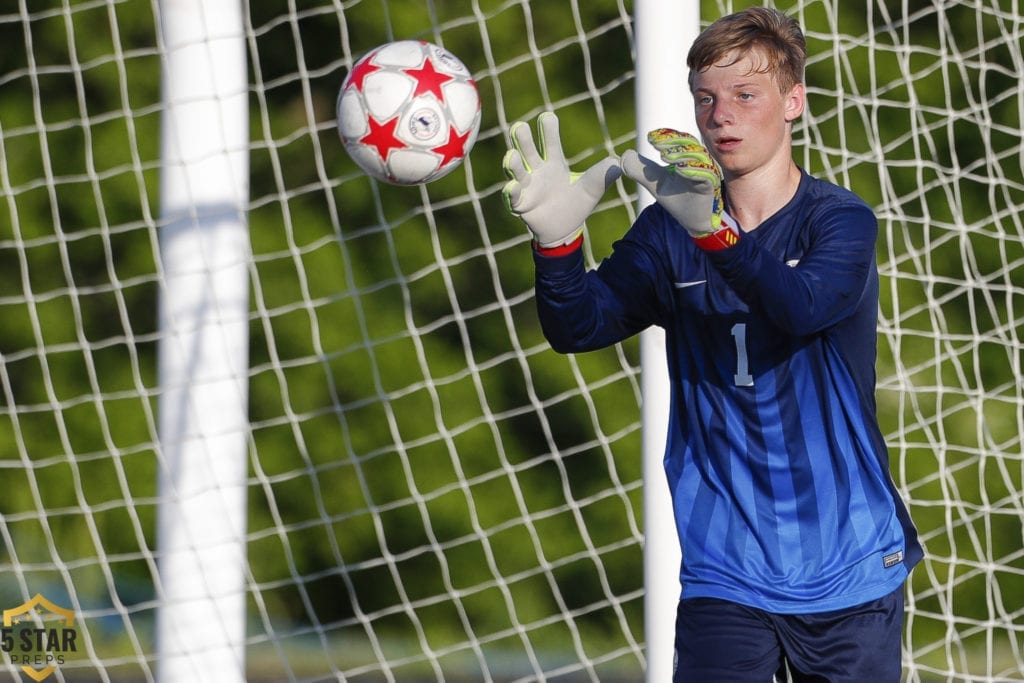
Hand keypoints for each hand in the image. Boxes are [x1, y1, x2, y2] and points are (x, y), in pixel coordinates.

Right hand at [502, 112, 621, 247]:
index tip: (547, 116)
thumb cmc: (576, 204)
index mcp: (553, 162)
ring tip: (512, 156)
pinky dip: (510, 191)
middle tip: (520, 127)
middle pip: (527, 149)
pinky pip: (512, 196)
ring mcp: (527, 186)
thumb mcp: (592, 188)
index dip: (547, 128)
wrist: (565, 230)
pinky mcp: (520, 204)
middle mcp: (537, 170)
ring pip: (516, 170)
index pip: (549, 140)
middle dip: (522, 138)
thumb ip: (603, 174)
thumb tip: (620, 162)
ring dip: (513, 163)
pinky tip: (513, 186)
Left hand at [621, 129, 725, 238]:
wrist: (690, 220)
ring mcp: (705, 171)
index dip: (665, 137)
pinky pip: (703, 174)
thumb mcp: (655, 183)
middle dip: (672, 143)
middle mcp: (697, 160)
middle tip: (656, 144)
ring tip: (665, 156)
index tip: (650, 137)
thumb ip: (641, 170)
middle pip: (688, 144)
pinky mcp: (709, 185)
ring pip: (696, 157)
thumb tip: (624, 155)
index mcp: (685, 156)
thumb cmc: (676, 199)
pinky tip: (679, 169)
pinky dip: (692, 170)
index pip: (678, 140)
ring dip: (680, 155)